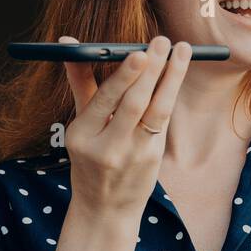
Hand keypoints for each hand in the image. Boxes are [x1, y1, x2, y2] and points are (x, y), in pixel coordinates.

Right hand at [59, 34, 191, 219]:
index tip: (138, 53)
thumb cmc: (90, 158)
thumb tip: (69, 42)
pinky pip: (163, 120)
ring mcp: (133, 154)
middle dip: (151, 70)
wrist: (105, 208)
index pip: (104, 101)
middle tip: (162, 42)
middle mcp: (107, 147)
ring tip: (181, 50)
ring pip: (156, 110)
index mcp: (81, 136)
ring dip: (171, 78)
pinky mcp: (152, 158)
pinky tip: (176, 72)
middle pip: (133, 103)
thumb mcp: (79, 125)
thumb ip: (80, 83)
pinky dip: (170, 93)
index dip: (123, 77)